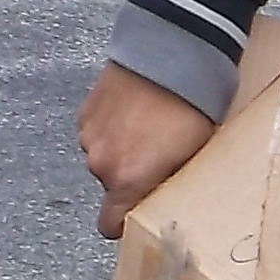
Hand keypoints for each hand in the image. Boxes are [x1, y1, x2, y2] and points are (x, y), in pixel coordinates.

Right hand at [79, 62, 217, 239]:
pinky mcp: (86, 110)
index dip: (122, 223)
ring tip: (147, 127)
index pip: (109, 224)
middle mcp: (102, 163)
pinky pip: (97, 131)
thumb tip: (163, 196)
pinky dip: (111, 127)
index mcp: (128, 181)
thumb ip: (168, 182)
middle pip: (110, 185)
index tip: (136, 214)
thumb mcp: (193, 154)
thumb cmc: (191, 106)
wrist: (171, 54)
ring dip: (120, 149)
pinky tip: (135, 110)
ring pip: (103, 156)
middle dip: (129, 176)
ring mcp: (90, 134)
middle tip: (157, 156)